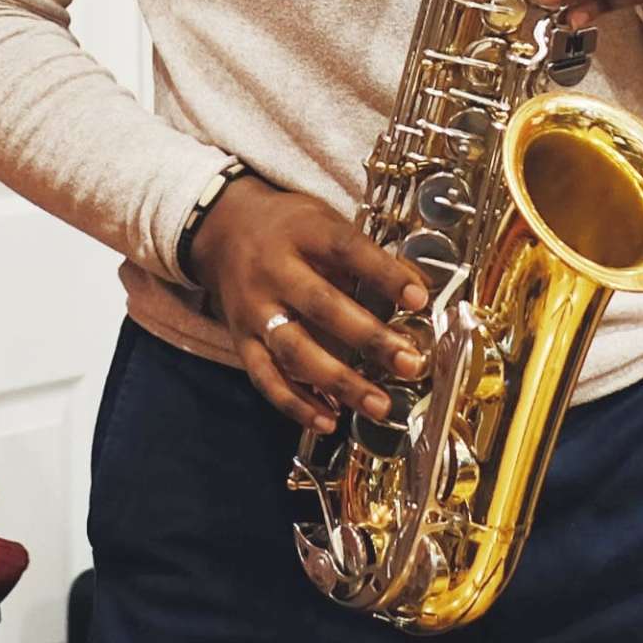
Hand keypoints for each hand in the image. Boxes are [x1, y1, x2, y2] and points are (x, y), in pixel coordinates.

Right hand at [188, 175, 431, 434]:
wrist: (223, 229)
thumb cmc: (290, 228)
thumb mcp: (324, 221)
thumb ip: (363, 254)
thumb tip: (417, 290)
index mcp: (301, 233)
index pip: (347, 250)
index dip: (384, 274)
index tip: (420, 298)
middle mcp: (273, 271)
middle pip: (321, 306)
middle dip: (369, 338)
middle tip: (409, 361)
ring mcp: (254, 309)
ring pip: (295, 351)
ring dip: (340, 383)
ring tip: (379, 404)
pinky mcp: (240, 339)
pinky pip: (266, 378)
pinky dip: (296, 404)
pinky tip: (328, 421)